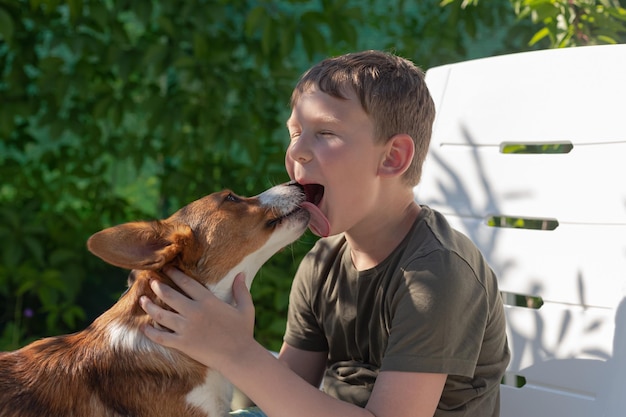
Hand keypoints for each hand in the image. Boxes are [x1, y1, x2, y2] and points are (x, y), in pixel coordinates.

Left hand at [139, 267, 254, 368]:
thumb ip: (241, 290)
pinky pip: (161, 337)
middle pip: (169, 295)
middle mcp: (194, 311)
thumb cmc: (244, 332)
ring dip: (149, 306)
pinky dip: (150, 332)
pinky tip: (144, 327)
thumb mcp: (246, 308)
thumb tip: (241, 274)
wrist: (239, 356)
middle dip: (157, 286)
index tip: (167, 268)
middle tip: (150, 281)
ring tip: (142, 300)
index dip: (174, 273)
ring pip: (161, 314)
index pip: (186, 282)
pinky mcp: (183, 344)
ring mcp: (186, 328)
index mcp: (208, 300)